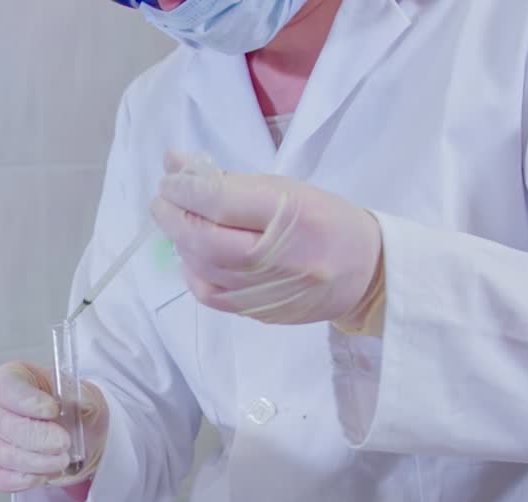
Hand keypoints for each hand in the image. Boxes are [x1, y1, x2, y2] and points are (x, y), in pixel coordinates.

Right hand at [0, 362, 107, 493]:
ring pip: (1, 453)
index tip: (52, 410)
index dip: (27, 400)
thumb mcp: (86, 396)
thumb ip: (81, 397)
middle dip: (36, 438)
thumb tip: (79, 402)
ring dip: (35, 462)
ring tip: (62, 460)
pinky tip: (43, 475)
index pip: (7, 387)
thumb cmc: (74, 410)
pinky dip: (21, 480)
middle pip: (3, 424)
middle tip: (63, 443)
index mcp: (13, 378)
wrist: (79, 437)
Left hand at [151, 151, 385, 334]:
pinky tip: (192, 253)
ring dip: (180, 240)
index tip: (170, 178)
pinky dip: (192, 270)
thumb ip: (229, 179)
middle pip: (206, 239)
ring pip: (203, 267)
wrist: (365, 273)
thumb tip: (173, 162)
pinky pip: (209, 294)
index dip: (187, 189)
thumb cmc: (326, 220)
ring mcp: (267, 291)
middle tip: (162, 199)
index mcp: (294, 215)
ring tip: (177, 221)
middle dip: (173, 216)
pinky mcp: (257, 313)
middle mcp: (279, 257)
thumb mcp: (288, 188)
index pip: (223, 202)